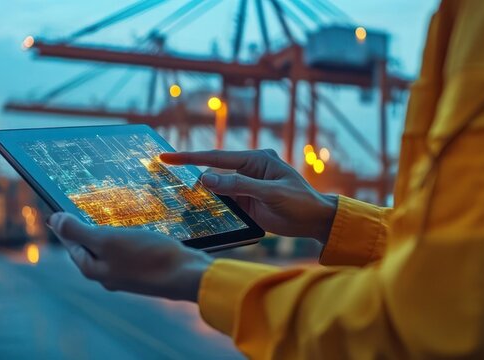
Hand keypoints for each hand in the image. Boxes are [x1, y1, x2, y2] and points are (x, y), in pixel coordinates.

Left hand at [48, 212, 212, 301]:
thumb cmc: (147, 256)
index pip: (71, 244)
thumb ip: (79, 231)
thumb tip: (53, 220)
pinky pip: (125, 253)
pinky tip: (131, 232)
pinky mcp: (143, 271)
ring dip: (104, 235)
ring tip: (104, 218)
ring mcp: (126, 275)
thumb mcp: (108, 239)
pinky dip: (123, 240)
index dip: (64, 225)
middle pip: (88, 249)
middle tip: (78, 211)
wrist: (186, 275)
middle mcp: (107, 276)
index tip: (58, 209)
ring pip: (108, 251)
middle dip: (83, 231)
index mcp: (93, 270)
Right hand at [160, 149, 337, 243]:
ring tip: (182, 202)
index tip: (166, 157)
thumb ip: (239, 186)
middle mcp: (248, 169)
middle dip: (193, 179)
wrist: (317, 221)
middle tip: (168, 184)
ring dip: (203, 196)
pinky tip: (201, 212)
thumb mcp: (270, 194)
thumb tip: (206, 178)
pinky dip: (213, 207)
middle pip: (213, 172)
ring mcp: (247, 186)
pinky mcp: (247, 202)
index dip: (189, 157)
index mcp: (256, 159)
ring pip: (216, 189)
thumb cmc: (300, 202)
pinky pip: (225, 202)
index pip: (217, 157)